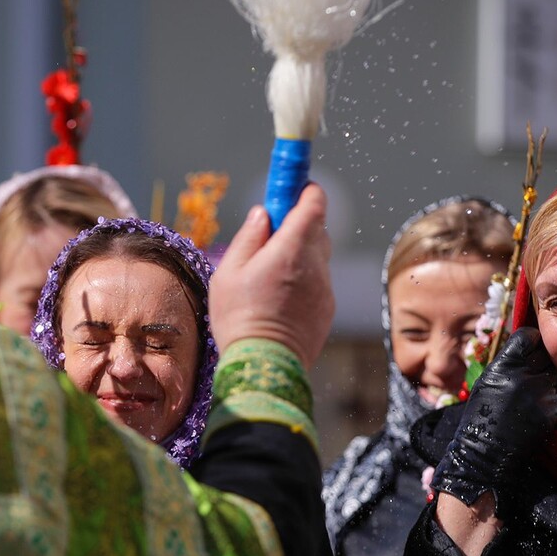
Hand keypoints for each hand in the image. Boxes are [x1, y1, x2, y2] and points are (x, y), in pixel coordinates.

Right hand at [209, 184, 333, 368]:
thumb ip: (249, 238)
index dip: (304, 190)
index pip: (314, 203)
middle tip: (272, 233)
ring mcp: (326, 289)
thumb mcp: (228, 273)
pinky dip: (304, 281)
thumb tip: (263, 214)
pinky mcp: (328, 309)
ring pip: (318, 257)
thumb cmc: (239, 319)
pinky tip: (280, 299)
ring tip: (271, 275)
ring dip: (301, 255)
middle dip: (298, 224)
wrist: (264, 367)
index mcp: (292, 249)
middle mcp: (316, 265)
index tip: (291, 188)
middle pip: (318, 228)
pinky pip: (318, 283)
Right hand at [413, 327, 556, 516]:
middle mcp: (524, 376)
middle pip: (544, 353)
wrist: (486, 451)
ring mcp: (540, 393)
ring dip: (545, 379)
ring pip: (553, 373)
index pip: (529, 336)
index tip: (529, 345)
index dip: (530, 339)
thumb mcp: (487, 380)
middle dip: (538, 360)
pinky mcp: (552, 409)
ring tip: (530, 392)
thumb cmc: (481, 415)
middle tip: (529, 372)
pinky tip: (535, 405)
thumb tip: (528, 345)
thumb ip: (508, 362)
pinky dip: (549, 395)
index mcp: (503, 366)